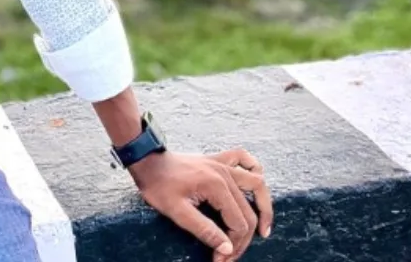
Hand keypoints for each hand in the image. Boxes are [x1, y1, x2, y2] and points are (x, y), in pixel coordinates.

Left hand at [127, 148, 272, 259]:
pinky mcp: (217, 160)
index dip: (233, 246)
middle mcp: (224, 172)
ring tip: (263, 230)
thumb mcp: (177, 212)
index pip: (239, 224)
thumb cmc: (158, 185)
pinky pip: (243, 158)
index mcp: (216, 185)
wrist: (146, 161)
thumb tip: (227, 248)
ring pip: (256, 184)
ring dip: (263, 207)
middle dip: (242, 239)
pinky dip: (254, 170)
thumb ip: (204, 230)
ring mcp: (222, 163)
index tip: (220, 260)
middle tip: (229, 256)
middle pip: (248, 211)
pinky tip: (254, 187)